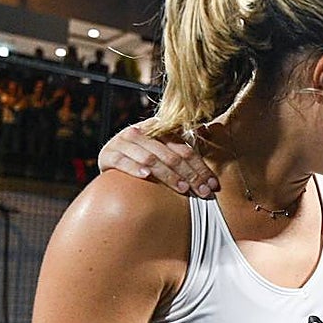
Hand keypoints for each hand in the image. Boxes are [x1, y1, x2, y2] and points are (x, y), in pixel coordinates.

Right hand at [97, 119, 219, 197]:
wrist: (109, 159)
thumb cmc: (141, 159)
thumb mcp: (160, 151)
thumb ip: (180, 152)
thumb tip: (211, 159)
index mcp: (158, 129)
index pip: (184, 149)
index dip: (200, 167)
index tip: (213, 185)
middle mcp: (141, 133)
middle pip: (171, 155)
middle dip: (190, 175)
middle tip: (203, 192)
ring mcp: (123, 143)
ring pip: (151, 158)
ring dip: (168, 175)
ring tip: (183, 188)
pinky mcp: (109, 154)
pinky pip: (123, 161)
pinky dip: (134, 168)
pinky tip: (145, 176)